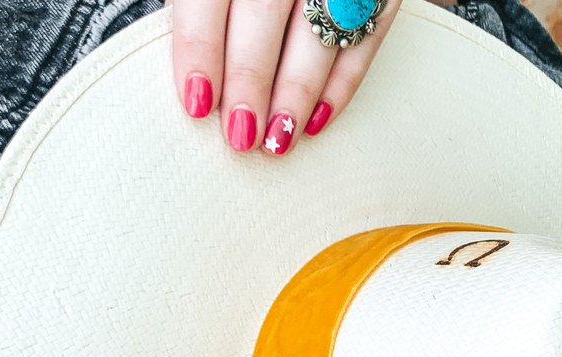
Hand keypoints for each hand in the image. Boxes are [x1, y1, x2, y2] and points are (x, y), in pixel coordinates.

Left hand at [171, 0, 403, 154]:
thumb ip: (203, 8)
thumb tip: (195, 73)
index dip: (201, 50)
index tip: (198, 102)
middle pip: (263, 15)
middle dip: (249, 82)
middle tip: (241, 134)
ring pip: (317, 35)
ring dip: (296, 95)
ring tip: (277, 140)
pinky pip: (366, 40)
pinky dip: (342, 86)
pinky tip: (316, 121)